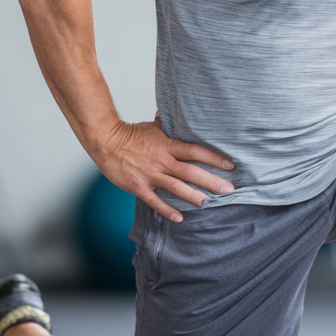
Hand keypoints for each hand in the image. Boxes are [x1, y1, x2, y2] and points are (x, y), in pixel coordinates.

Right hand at [94, 117, 234, 221]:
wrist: (105, 141)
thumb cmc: (130, 134)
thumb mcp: (154, 127)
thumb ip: (170, 126)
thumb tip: (181, 117)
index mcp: (167, 145)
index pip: (195, 151)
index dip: (214, 158)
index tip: (230, 165)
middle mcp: (161, 161)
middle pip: (191, 172)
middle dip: (211, 181)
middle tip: (228, 189)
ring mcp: (150, 175)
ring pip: (176, 188)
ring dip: (194, 197)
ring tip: (208, 204)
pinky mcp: (139, 187)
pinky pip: (155, 201)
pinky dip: (168, 210)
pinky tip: (180, 218)